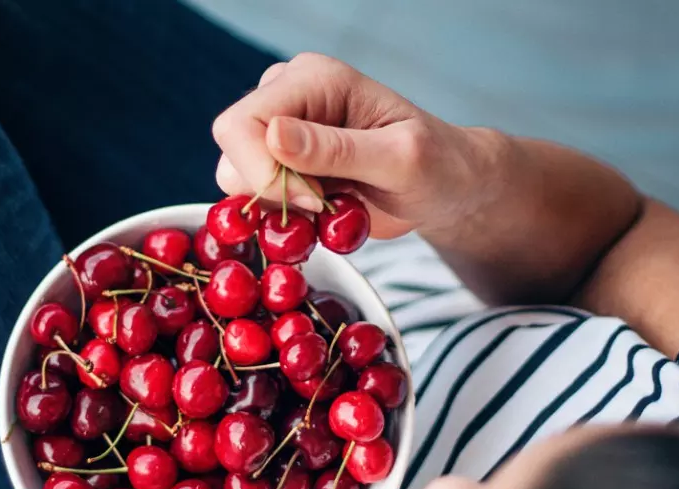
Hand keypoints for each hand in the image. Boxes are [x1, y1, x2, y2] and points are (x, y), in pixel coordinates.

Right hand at [212, 53, 500, 240]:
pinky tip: (325, 213)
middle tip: (326, 205)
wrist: (446, 188)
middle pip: (232, 152)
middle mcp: (288, 99)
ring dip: (280, 208)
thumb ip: (338, 149)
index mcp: (314, 80)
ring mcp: (281, 134)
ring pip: (236, 180)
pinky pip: (255, 200)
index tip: (316, 200)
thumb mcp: (399, 159)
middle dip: (272, 192)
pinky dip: (284, 219)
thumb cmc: (437, 166)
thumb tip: (274, 135)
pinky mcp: (282, 166)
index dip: (266, 173)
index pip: (242, 124)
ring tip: (332, 206)